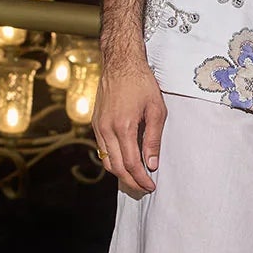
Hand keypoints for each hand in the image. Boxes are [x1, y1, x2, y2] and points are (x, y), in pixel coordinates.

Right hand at [93, 58, 165, 196]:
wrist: (121, 63)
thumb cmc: (141, 83)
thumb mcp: (156, 110)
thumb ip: (153, 139)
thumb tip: (151, 164)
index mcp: (124, 127)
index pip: (132, 164)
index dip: (141, 179)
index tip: (151, 186)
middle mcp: (107, 129)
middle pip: (117, 167)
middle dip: (131, 182)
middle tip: (144, 188)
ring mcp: (99, 126)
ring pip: (107, 161)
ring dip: (120, 174)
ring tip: (135, 180)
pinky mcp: (96, 123)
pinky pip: (102, 149)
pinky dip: (113, 160)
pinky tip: (125, 163)